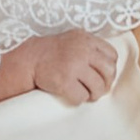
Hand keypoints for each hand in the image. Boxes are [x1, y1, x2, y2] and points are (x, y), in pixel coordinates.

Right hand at [0, 28, 123, 112]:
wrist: (28, 59)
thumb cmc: (52, 53)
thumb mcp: (74, 40)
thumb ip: (91, 47)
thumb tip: (110, 68)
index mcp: (86, 39)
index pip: (112, 56)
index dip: (109, 68)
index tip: (102, 75)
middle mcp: (82, 51)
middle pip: (108, 72)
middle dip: (105, 83)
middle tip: (97, 89)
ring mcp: (73, 66)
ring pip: (97, 87)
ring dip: (93, 94)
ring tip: (87, 94)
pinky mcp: (64, 82)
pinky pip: (81, 97)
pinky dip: (79, 99)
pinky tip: (72, 95)